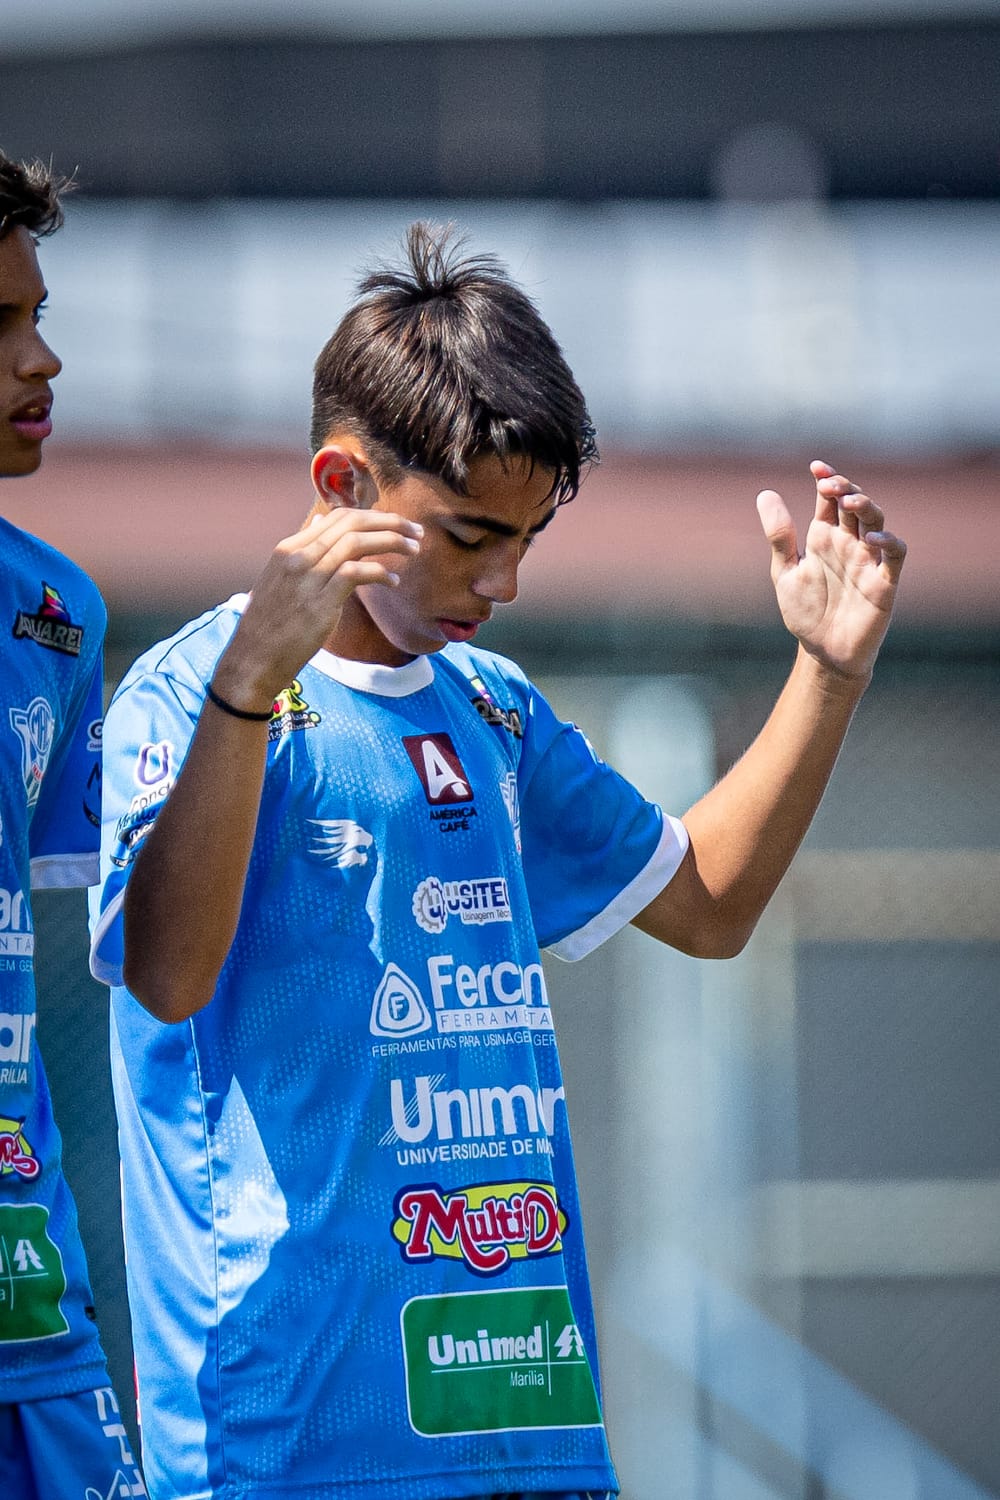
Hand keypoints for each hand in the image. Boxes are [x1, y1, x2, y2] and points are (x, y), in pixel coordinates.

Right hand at [212, 506, 422, 709]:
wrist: (252, 660)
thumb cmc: (269, 624)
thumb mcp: (279, 578)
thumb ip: (303, 550)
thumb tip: (322, 521)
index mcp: (288, 548)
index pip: (337, 517)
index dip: (372, 516)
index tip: (395, 524)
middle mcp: (297, 557)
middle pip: (351, 522)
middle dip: (389, 522)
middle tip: (415, 531)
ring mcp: (307, 578)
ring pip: (356, 542)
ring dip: (392, 541)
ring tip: (414, 550)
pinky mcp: (320, 603)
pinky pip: (357, 573)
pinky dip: (381, 572)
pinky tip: (394, 581)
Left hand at [756, 460, 906, 681]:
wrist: (823, 652)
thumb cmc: (805, 611)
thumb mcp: (784, 572)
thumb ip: (779, 536)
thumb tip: (765, 493)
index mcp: (824, 537)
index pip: (829, 498)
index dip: (827, 479)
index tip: (816, 467)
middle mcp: (848, 543)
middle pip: (854, 503)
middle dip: (845, 488)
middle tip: (829, 483)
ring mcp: (868, 560)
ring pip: (876, 520)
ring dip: (866, 507)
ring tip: (848, 501)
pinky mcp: (884, 581)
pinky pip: (895, 554)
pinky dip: (888, 541)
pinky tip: (871, 537)